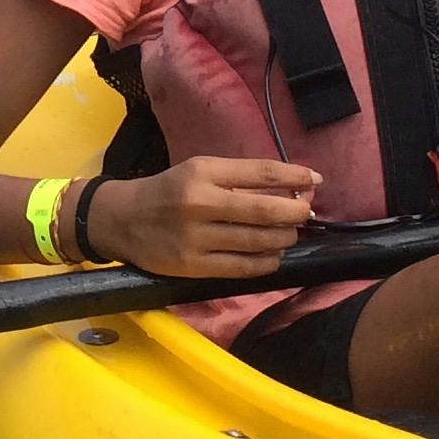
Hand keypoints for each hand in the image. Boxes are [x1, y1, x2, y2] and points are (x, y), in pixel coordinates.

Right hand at [91, 157, 318, 276]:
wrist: (122, 220)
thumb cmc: (168, 191)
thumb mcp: (198, 171)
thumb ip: (240, 178)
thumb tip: (292, 187)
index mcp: (202, 172)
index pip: (259, 173)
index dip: (294, 176)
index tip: (315, 179)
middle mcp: (199, 203)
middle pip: (264, 210)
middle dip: (296, 212)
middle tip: (306, 213)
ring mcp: (196, 238)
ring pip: (257, 241)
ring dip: (284, 237)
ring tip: (289, 233)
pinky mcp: (193, 266)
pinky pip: (242, 268)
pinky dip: (266, 262)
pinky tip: (272, 255)